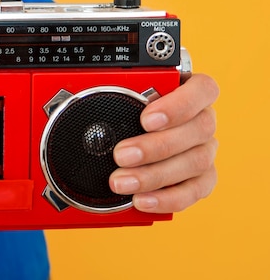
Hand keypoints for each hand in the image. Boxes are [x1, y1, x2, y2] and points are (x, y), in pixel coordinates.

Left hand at [110, 73, 218, 212]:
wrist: (131, 134)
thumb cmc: (130, 109)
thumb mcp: (120, 95)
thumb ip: (115, 92)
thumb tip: (82, 100)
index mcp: (190, 90)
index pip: (203, 89)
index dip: (179, 104)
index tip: (146, 119)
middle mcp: (203, 119)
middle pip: (199, 129)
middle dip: (155, 146)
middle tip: (121, 155)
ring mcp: (205, 149)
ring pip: (196, 162)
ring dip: (154, 175)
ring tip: (121, 182)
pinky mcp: (202, 177)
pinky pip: (195, 191)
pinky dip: (167, 198)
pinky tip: (142, 200)